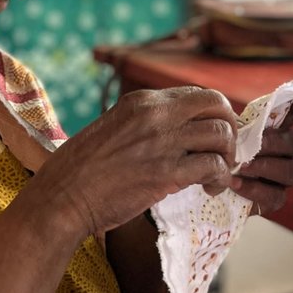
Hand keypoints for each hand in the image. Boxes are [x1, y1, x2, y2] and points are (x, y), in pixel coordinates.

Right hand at [33, 86, 238, 235]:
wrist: (62, 198)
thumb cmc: (79, 169)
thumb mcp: (112, 128)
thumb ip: (144, 124)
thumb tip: (174, 132)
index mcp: (142, 100)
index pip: (196, 94)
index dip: (215, 114)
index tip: (214, 134)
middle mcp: (156, 114)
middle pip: (217, 105)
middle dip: (230, 128)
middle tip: (226, 151)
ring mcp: (163, 142)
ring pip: (221, 135)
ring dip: (228, 156)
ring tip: (218, 175)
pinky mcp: (167, 174)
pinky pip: (213, 167)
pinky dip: (220, 178)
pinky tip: (211, 189)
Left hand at [229, 94, 292, 216]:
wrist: (209, 184)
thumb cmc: (219, 154)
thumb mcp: (224, 136)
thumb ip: (239, 125)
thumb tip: (243, 117)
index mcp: (275, 131)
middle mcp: (285, 153)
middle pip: (291, 145)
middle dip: (270, 145)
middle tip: (248, 148)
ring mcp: (283, 178)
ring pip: (291, 171)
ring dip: (265, 167)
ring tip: (241, 168)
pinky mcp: (275, 199)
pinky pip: (276, 196)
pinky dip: (254, 189)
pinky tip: (235, 184)